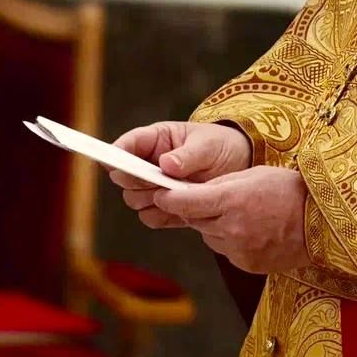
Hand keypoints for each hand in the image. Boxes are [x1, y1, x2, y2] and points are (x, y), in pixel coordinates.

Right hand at [109, 121, 251, 224]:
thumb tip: (165, 164)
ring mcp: (155, 187)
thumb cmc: (222, 146)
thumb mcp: (209, 145)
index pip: (126, 145)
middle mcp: (149, 164)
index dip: (117, 154)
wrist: (241, 167)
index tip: (116, 163)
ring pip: (134, 199)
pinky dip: (163, 215)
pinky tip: (182, 208)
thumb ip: (188, 154)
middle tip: (160, 181)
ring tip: (178, 192)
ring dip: (151, 199)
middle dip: (138, 181)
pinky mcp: (165, 207)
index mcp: (156, 140)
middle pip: (124, 178)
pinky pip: (151, 217)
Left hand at [151, 166, 310, 273]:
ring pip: (209, 237)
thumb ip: (220, 185)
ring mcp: (238, 249)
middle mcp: (231, 228)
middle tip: (213, 200)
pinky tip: (253, 230)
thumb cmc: (290, 190)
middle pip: (195, 220)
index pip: (184, 202)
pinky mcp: (245, 264)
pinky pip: (226, 250)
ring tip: (242, 214)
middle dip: (197, 210)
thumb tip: (192, 193)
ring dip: (215, 226)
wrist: (321, 220)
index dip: (169, 198)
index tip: (161, 195)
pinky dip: (231, 241)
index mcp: (231, 200)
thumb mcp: (253, 175)